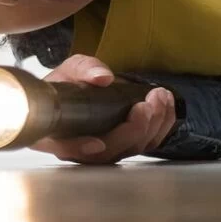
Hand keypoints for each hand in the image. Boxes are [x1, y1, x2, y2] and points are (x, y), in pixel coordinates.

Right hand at [29, 54, 176, 164]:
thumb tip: (103, 77)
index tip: (97, 142)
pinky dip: (160, 127)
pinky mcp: (124, 147)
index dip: (80, 148)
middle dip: (133, 129)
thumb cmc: (68, 84)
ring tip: (160, 97)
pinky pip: (145, 144)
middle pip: (107, 152)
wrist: (81, 90)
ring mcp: (104, 152)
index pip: (63, 148)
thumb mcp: (70, 69)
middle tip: (147, 103)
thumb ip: (83, 69)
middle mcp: (79, 149)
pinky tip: (165, 106)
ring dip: (153, 125)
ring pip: (130, 149)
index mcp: (55, 133)